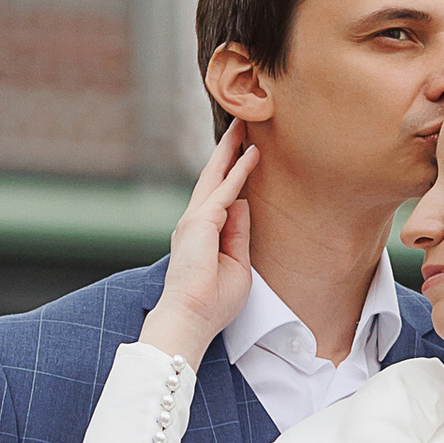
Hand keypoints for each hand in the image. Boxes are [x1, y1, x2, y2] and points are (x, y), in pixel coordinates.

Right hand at [146, 125, 257, 359]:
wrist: (191, 318)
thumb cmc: (213, 301)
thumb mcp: (237, 265)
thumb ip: (239, 233)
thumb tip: (243, 203)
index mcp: (202, 234)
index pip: (219, 195)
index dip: (232, 173)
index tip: (245, 152)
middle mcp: (195, 221)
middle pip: (214, 177)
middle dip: (227, 150)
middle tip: (240, 124)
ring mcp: (194, 220)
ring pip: (216, 176)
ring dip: (230, 150)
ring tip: (244, 125)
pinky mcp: (200, 222)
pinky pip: (225, 191)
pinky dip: (239, 171)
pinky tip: (252, 154)